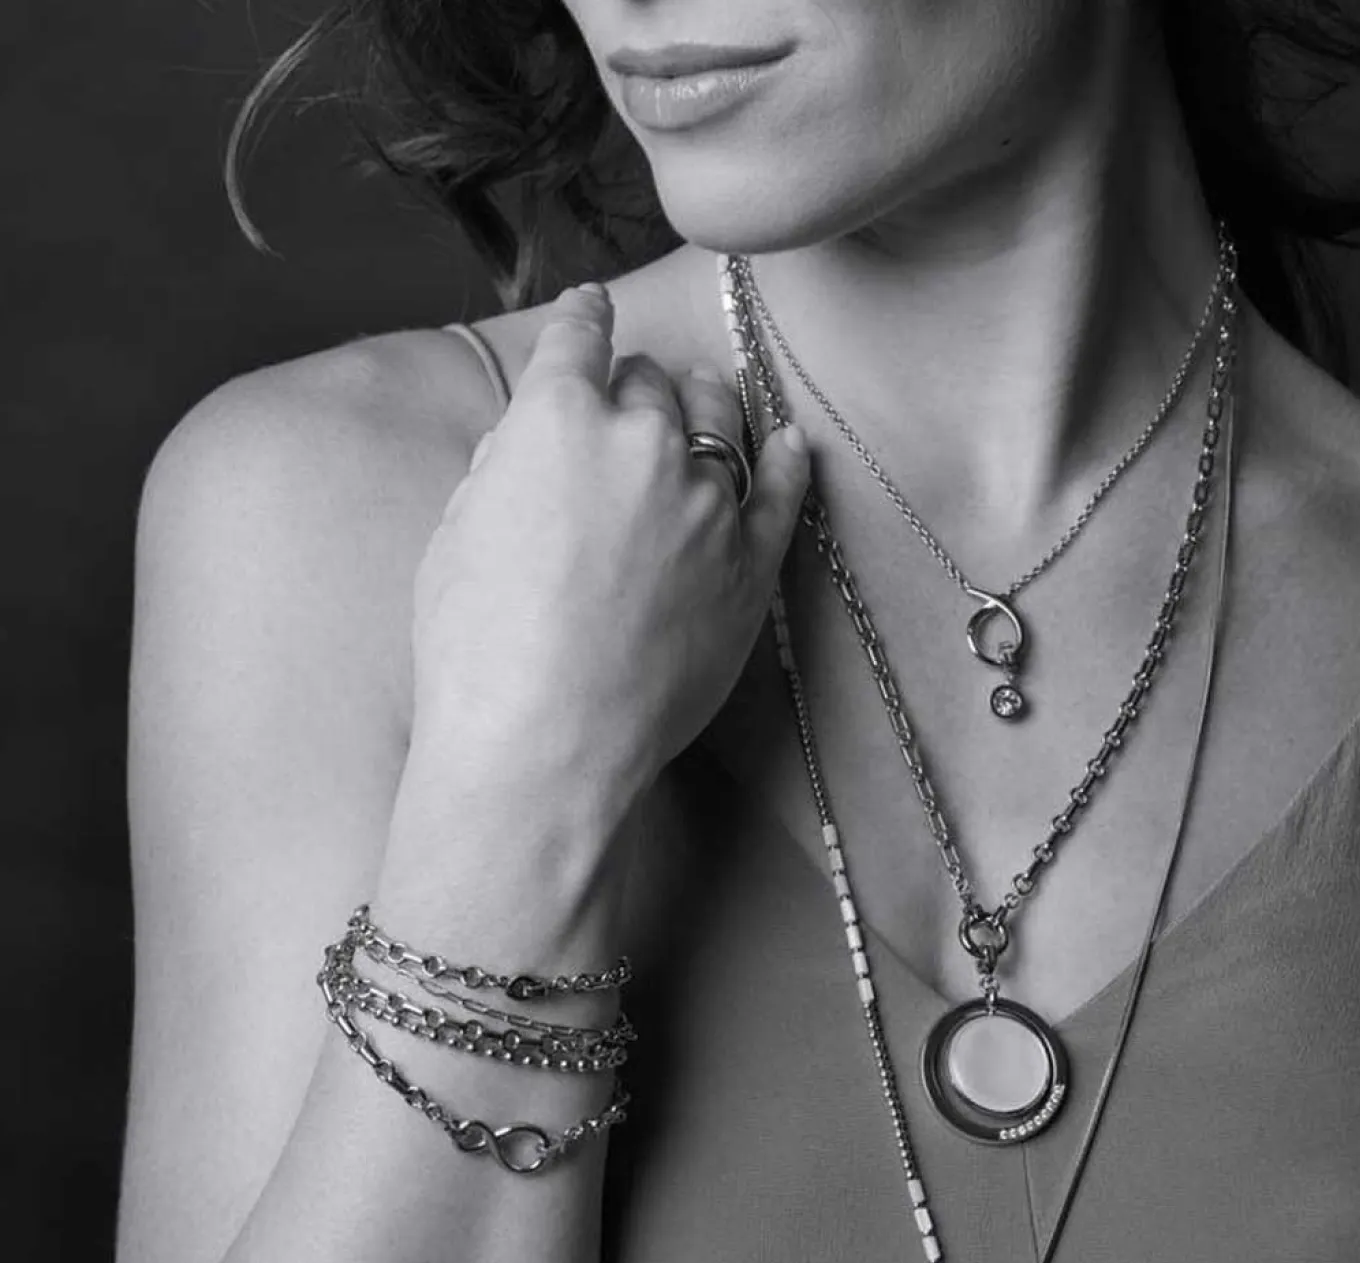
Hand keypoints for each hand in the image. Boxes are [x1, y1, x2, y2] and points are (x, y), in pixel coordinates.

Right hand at [410, 283, 810, 799]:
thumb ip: (503, 472)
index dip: (582, 319)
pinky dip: (785, 458)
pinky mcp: (750, 564)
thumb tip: (529, 452)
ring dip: (705, 403)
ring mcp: (706, 502)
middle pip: (649, 384)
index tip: (590, 310)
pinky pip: (782, 490)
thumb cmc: (477, 648)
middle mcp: (641, 443)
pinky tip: (788, 443)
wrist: (545, 741)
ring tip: (704, 399)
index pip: (578, 340)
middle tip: (627, 400)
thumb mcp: (457, 535)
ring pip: (718, 420)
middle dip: (634, 384)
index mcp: (556, 420)